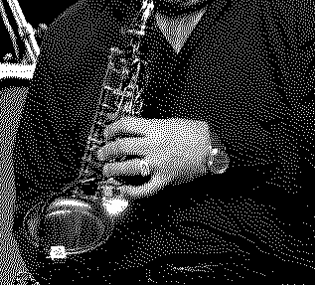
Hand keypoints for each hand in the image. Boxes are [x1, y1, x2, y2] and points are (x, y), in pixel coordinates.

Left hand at [97, 116, 211, 199]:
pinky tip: (124, 190)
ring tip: (107, 170)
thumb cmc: (194, 132)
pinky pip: (144, 189)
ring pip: (126, 168)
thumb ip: (150, 127)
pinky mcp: (164, 179)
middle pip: (120, 146)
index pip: (125, 125)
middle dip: (106, 150)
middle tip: (101, 154)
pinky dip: (131, 192)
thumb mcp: (169, 122)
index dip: (111, 128)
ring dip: (112, 169)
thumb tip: (131, 130)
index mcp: (155, 128)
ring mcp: (157, 164)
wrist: (213, 147)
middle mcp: (153, 145)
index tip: (107, 133)